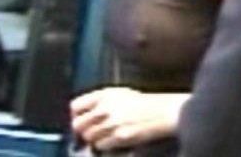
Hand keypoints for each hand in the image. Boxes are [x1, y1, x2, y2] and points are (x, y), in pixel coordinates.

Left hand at [70, 87, 189, 150]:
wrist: (164, 112)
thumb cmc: (146, 103)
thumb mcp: (121, 94)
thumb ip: (101, 101)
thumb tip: (85, 114)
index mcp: (105, 94)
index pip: (76, 106)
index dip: (76, 115)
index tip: (81, 120)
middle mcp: (106, 107)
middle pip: (78, 124)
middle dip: (83, 130)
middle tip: (92, 132)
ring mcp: (112, 123)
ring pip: (88, 137)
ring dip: (95, 139)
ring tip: (106, 136)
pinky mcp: (119, 137)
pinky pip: (101, 146)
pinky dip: (105, 146)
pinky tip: (115, 140)